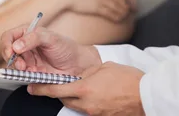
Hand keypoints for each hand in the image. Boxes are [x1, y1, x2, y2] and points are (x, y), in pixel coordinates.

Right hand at [0, 25, 100, 75]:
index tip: (11, 51)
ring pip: (13, 64)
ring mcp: (28, 60)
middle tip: (20, 64)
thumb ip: (33, 38)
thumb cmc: (66, 48)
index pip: (9, 36)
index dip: (7, 44)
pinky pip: (20, 75)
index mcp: (28, 33)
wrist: (77, 66)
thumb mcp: (51, 38)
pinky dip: (23, 76)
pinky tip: (32, 74)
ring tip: (27, 69)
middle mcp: (26, 46)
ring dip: (17, 68)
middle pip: (8, 52)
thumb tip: (16, 46)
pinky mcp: (31, 73)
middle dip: (11, 59)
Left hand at [29, 61, 144, 115]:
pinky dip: (87, 102)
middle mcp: (85, 103)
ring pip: (75, 105)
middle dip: (60, 91)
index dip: (41, 89)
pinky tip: (96, 94)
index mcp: (84, 88)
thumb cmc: (128, 79)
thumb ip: (87, 73)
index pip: (55, 89)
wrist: (146, 95)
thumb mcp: (103, 68)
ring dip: (74, 97)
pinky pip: (87, 110)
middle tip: (60, 83)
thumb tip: (79, 76)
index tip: (31, 87)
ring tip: (83, 87)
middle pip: (64, 99)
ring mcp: (93, 113)